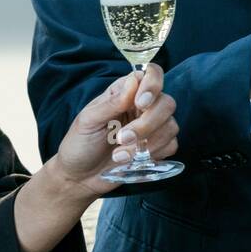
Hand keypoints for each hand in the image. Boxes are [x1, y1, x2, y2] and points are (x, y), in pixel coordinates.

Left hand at [52, 63, 177, 196]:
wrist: (79, 177)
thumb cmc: (80, 143)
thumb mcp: (88, 120)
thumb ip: (112, 102)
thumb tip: (134, 81)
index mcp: (127, 92)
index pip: (152, 74)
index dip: (153, 85)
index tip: (140, 103)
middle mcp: (144, 107)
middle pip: (166, 103)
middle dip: (146, 124)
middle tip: (121, 138)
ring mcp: (154, 127)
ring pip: (171, 126)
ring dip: (146, 143)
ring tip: (119, 155)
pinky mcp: (159, 148)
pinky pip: (171, 145)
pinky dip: (153, 154)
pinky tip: (132, 161)